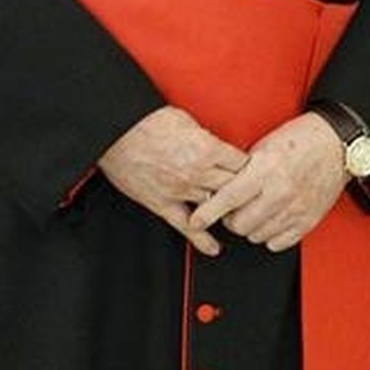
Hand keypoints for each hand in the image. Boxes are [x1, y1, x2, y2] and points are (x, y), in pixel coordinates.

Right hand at [98, 106, 249, 254]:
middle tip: (248, 195)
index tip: (251, 171)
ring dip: (224, 210)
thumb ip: (207, 139)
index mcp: (206, 149)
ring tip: (234, 215)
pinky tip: (213, 248)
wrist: (118, 131)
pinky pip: (186, 226)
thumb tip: (219, 146)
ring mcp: (180, 190)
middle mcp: (197, 172)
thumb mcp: (189, 121)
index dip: (248, 167)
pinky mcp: (162, 203)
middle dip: (241, 190)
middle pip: (233, 188)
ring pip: (214, 206)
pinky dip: (201, 240)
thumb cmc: (150, 122)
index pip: (241, 164)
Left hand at [189, 112, 348, 250]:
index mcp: (266, 170)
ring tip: (255, 210)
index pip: (228, 198)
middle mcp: (281, 192)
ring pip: (257, 235)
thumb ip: (243, 170)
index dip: (207, 213)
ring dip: (250, 227)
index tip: (196, 220)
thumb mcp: (264, 146)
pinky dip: (270, 235)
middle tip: (233, 209)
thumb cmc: (301, 140)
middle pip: (240, 224)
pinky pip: (278, 242)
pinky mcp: (308, 220)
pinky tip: (271, 219)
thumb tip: (220, 189)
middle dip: (230, 219)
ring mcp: (295, 209)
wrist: (336, 143)